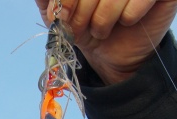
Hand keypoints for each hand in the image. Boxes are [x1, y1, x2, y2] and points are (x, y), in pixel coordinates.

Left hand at [35, 0, 176, 83]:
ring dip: (103, 18)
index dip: (66, 0)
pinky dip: (128, 17)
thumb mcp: (61, 13)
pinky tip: (127, 23)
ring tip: (102, 30)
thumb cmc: (88, 25)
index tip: (59, 16)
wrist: (114, 55)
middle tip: (79, 28)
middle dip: (81, 9)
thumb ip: (48, 0)